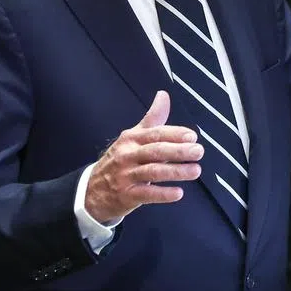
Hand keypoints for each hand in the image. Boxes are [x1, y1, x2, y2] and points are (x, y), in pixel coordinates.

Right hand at [84, 91, 203, 222]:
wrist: (92, 190)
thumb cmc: (120, 161)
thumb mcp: (133, 137)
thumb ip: (152, 119)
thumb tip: (164, 95)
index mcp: (132, 139)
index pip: (155, 133)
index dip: (174, 134)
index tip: (192, 136)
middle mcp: (128, 155)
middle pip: (155, 151)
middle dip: (178, 151)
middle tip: (198, 151)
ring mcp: (126, 175)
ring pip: (153, 172)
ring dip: (176, 171)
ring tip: (195, 170)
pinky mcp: (126, 195)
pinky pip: (147, 194)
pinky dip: (163, 194)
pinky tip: (178, 193)